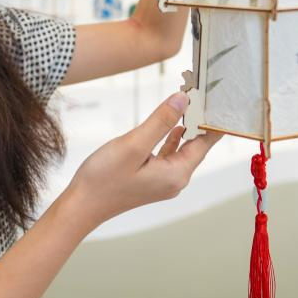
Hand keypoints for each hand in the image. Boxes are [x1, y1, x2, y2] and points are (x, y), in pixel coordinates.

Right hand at [63, 92, 221, 230]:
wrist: (82, 205)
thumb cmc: (104, 179)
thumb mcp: (133, 145)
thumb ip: (161, 122)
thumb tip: (183, 100)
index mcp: (177, 174)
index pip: (205, 142)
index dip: (211, 118)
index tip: (215, 95)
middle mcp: (175, 179)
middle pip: (197, 145)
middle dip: (199, 119)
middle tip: (200, 92)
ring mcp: (164, 180)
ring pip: (183, 149)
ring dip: (185, 126)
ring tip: (189, 102)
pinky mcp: (152, 178)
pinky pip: (170, 155)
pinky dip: (172, 138)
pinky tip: (175, 128)